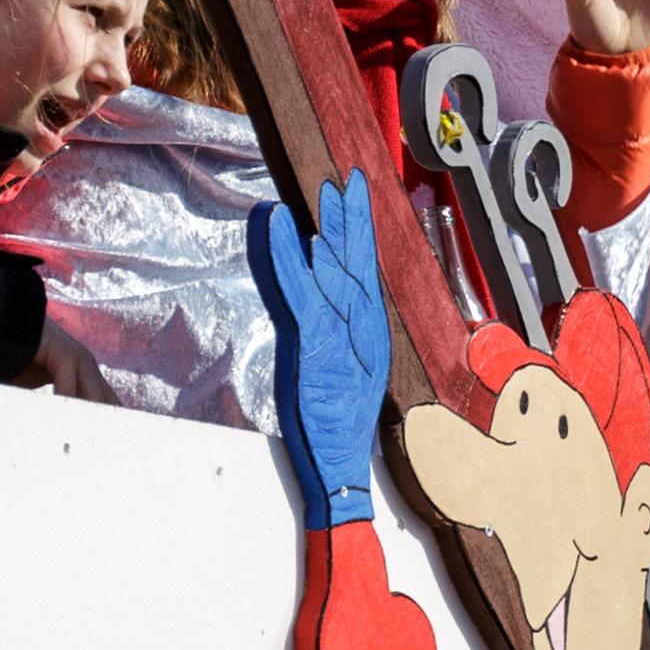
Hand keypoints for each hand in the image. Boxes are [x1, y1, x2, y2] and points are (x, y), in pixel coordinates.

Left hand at [251, 174, 392, 527]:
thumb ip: (336, 332)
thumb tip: (323, 296)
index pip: (367, 271)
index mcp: (369, 331)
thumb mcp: (340, 371)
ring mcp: (339, 335)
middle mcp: (361, 328)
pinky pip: (297, 291)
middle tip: (350, 181)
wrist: (338, 467)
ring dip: (330, 229)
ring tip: (326, 192)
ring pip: (334, 271)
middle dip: (354, 221)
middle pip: (358, 263)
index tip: (358, 197)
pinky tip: (280, 223)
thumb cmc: (335, 421)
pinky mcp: (313, 344)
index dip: (363, 233)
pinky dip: (285, 254)